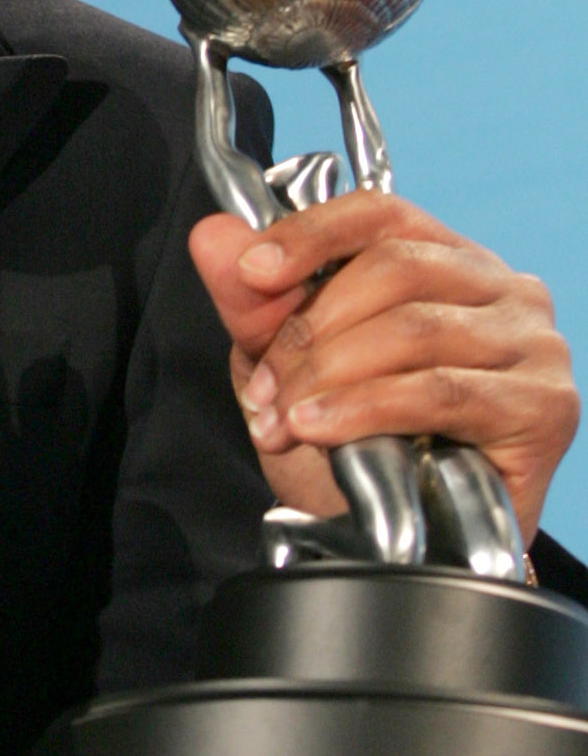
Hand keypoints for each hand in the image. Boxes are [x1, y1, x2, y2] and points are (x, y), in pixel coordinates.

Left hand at [189, 191, 578, 545]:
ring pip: (413, 330)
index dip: (311, 234)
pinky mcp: (542, 406)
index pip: (381, 214)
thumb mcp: (291, 370)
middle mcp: (503, 290)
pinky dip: (366, 409)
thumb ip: (256, 303)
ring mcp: (533, 344)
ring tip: (285, 420)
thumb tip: (212, 234)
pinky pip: (441, 392)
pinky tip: (322, 429)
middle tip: (265, 391)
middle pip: (394, 269)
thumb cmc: (364, 448)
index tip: (253, 272)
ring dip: (328, 377)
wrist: (407, 542)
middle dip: (309, 331)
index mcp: (448, 262)